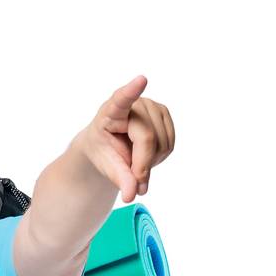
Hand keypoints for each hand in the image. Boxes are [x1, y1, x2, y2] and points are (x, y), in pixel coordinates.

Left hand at [73, 77, 175, 203]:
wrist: (109, 144)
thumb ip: (120, 179)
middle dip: (142, 165)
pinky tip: (147, 155)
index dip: (132, 91)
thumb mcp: (107, 165)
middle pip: (148, 138)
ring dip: (151, 162)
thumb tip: (132, 195)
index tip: (141, 80)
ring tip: (136, 161)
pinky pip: (170, 144)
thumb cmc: (104, 151)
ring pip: (162, 142)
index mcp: (111, 111)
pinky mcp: (164, 115)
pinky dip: (160, 158)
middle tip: (132, 181)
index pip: (122, 99)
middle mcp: (135, 103)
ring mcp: (152, 107)